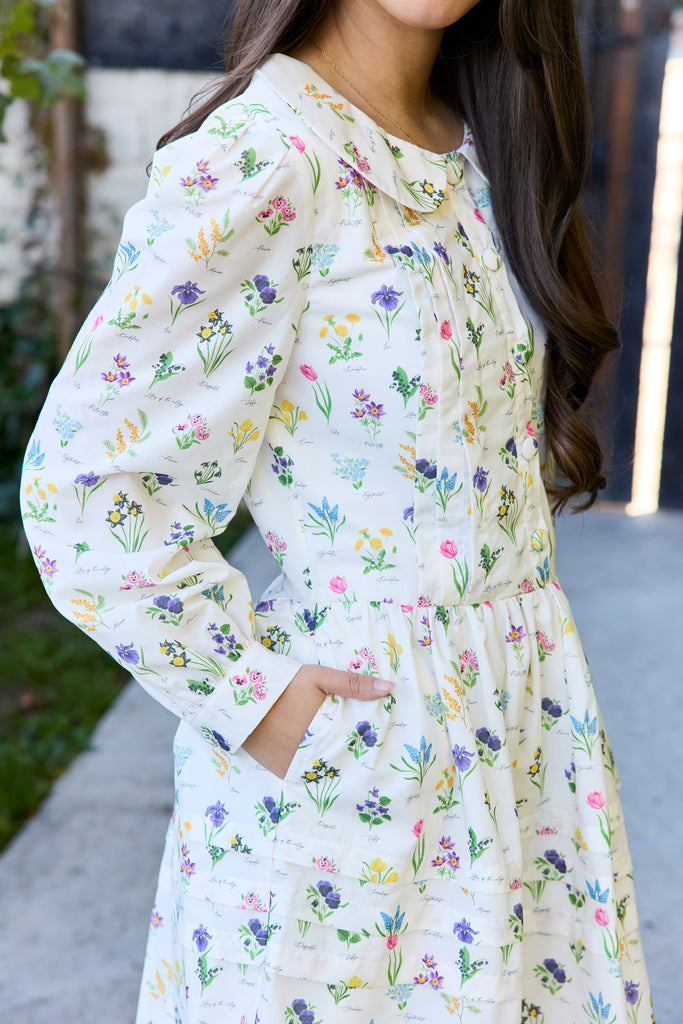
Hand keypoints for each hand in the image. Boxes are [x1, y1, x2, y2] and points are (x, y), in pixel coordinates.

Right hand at [241, 663, 394, 778]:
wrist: (236, 697)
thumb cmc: (281, 684)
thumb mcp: (318, 677)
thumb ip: (353, 684)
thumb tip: (390, 688)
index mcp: (326, 733)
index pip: (360, 746)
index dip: (373, 744)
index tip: (385, 744)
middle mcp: (312, 756)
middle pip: (345, 762)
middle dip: (357, 758)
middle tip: (373, 758)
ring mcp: (295, 767)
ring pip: (326, 772)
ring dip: (337, 766)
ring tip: (350, 760)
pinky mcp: (280, 770)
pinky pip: (306, 775)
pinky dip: (316, 770)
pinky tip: (324, 762)